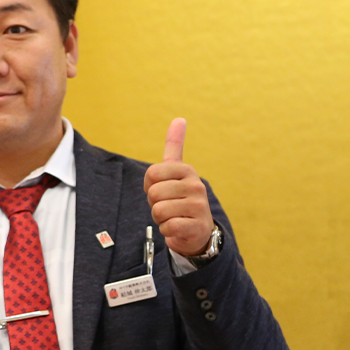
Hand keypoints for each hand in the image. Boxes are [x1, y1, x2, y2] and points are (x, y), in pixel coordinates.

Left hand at [143, 118, 213, 257]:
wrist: (197, 230)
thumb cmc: (179, 198)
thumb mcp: (175, 172)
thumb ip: (174, 146)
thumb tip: (179, 118)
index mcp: (186, 170)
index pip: (152, 173)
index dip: (150, 186)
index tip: (162, 189)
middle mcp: (196, 185)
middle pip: (154, 193)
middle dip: (155, 204)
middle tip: (168, 206)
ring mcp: (199, 206)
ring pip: (159, 211)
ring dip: (160, 218)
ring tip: (173, 216)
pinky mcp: (197, 226)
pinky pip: (168, 227)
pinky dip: (167, 230)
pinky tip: (178, 228)